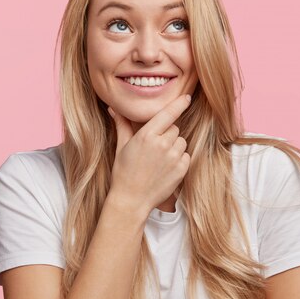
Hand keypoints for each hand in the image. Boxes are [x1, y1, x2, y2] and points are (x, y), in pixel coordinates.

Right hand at [107, 94, 191, 216]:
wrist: (131, 200)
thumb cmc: (124, 172)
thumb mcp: (121, 147)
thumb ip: (122, 125)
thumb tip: (113, 108)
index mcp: (147, 135)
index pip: (168, 113)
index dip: (178, 104)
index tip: (187, 97)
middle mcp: (162, 144)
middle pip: (174, 128)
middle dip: (167, 133)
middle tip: (154, 147)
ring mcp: (174, 157)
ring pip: (181, 141)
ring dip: (174, 146)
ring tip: (159, 159)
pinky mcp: (182, 169)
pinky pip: (186, 155)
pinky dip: (179, 159)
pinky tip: (166, 168)